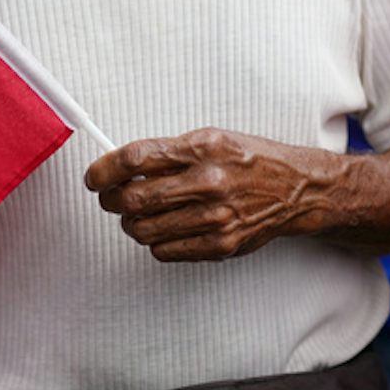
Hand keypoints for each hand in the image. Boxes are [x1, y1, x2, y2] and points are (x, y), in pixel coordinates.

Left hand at [85, 128, 333, 261]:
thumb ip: (168, 153)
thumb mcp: (212, 139)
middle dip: (111, 200)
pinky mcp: (220, 245)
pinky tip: (165, 228)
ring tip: (138, 216)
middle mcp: (209, 182)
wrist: (295, 189)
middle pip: (133, 199)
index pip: (136, 158)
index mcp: (203, 148)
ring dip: (131, 224)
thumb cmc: (249, 161)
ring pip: (143, 230)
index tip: (95, 177)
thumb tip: (121, 167)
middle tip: (111, 198)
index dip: (105, 170)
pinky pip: (164, 251)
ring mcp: (215, 217)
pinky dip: (155, 241)